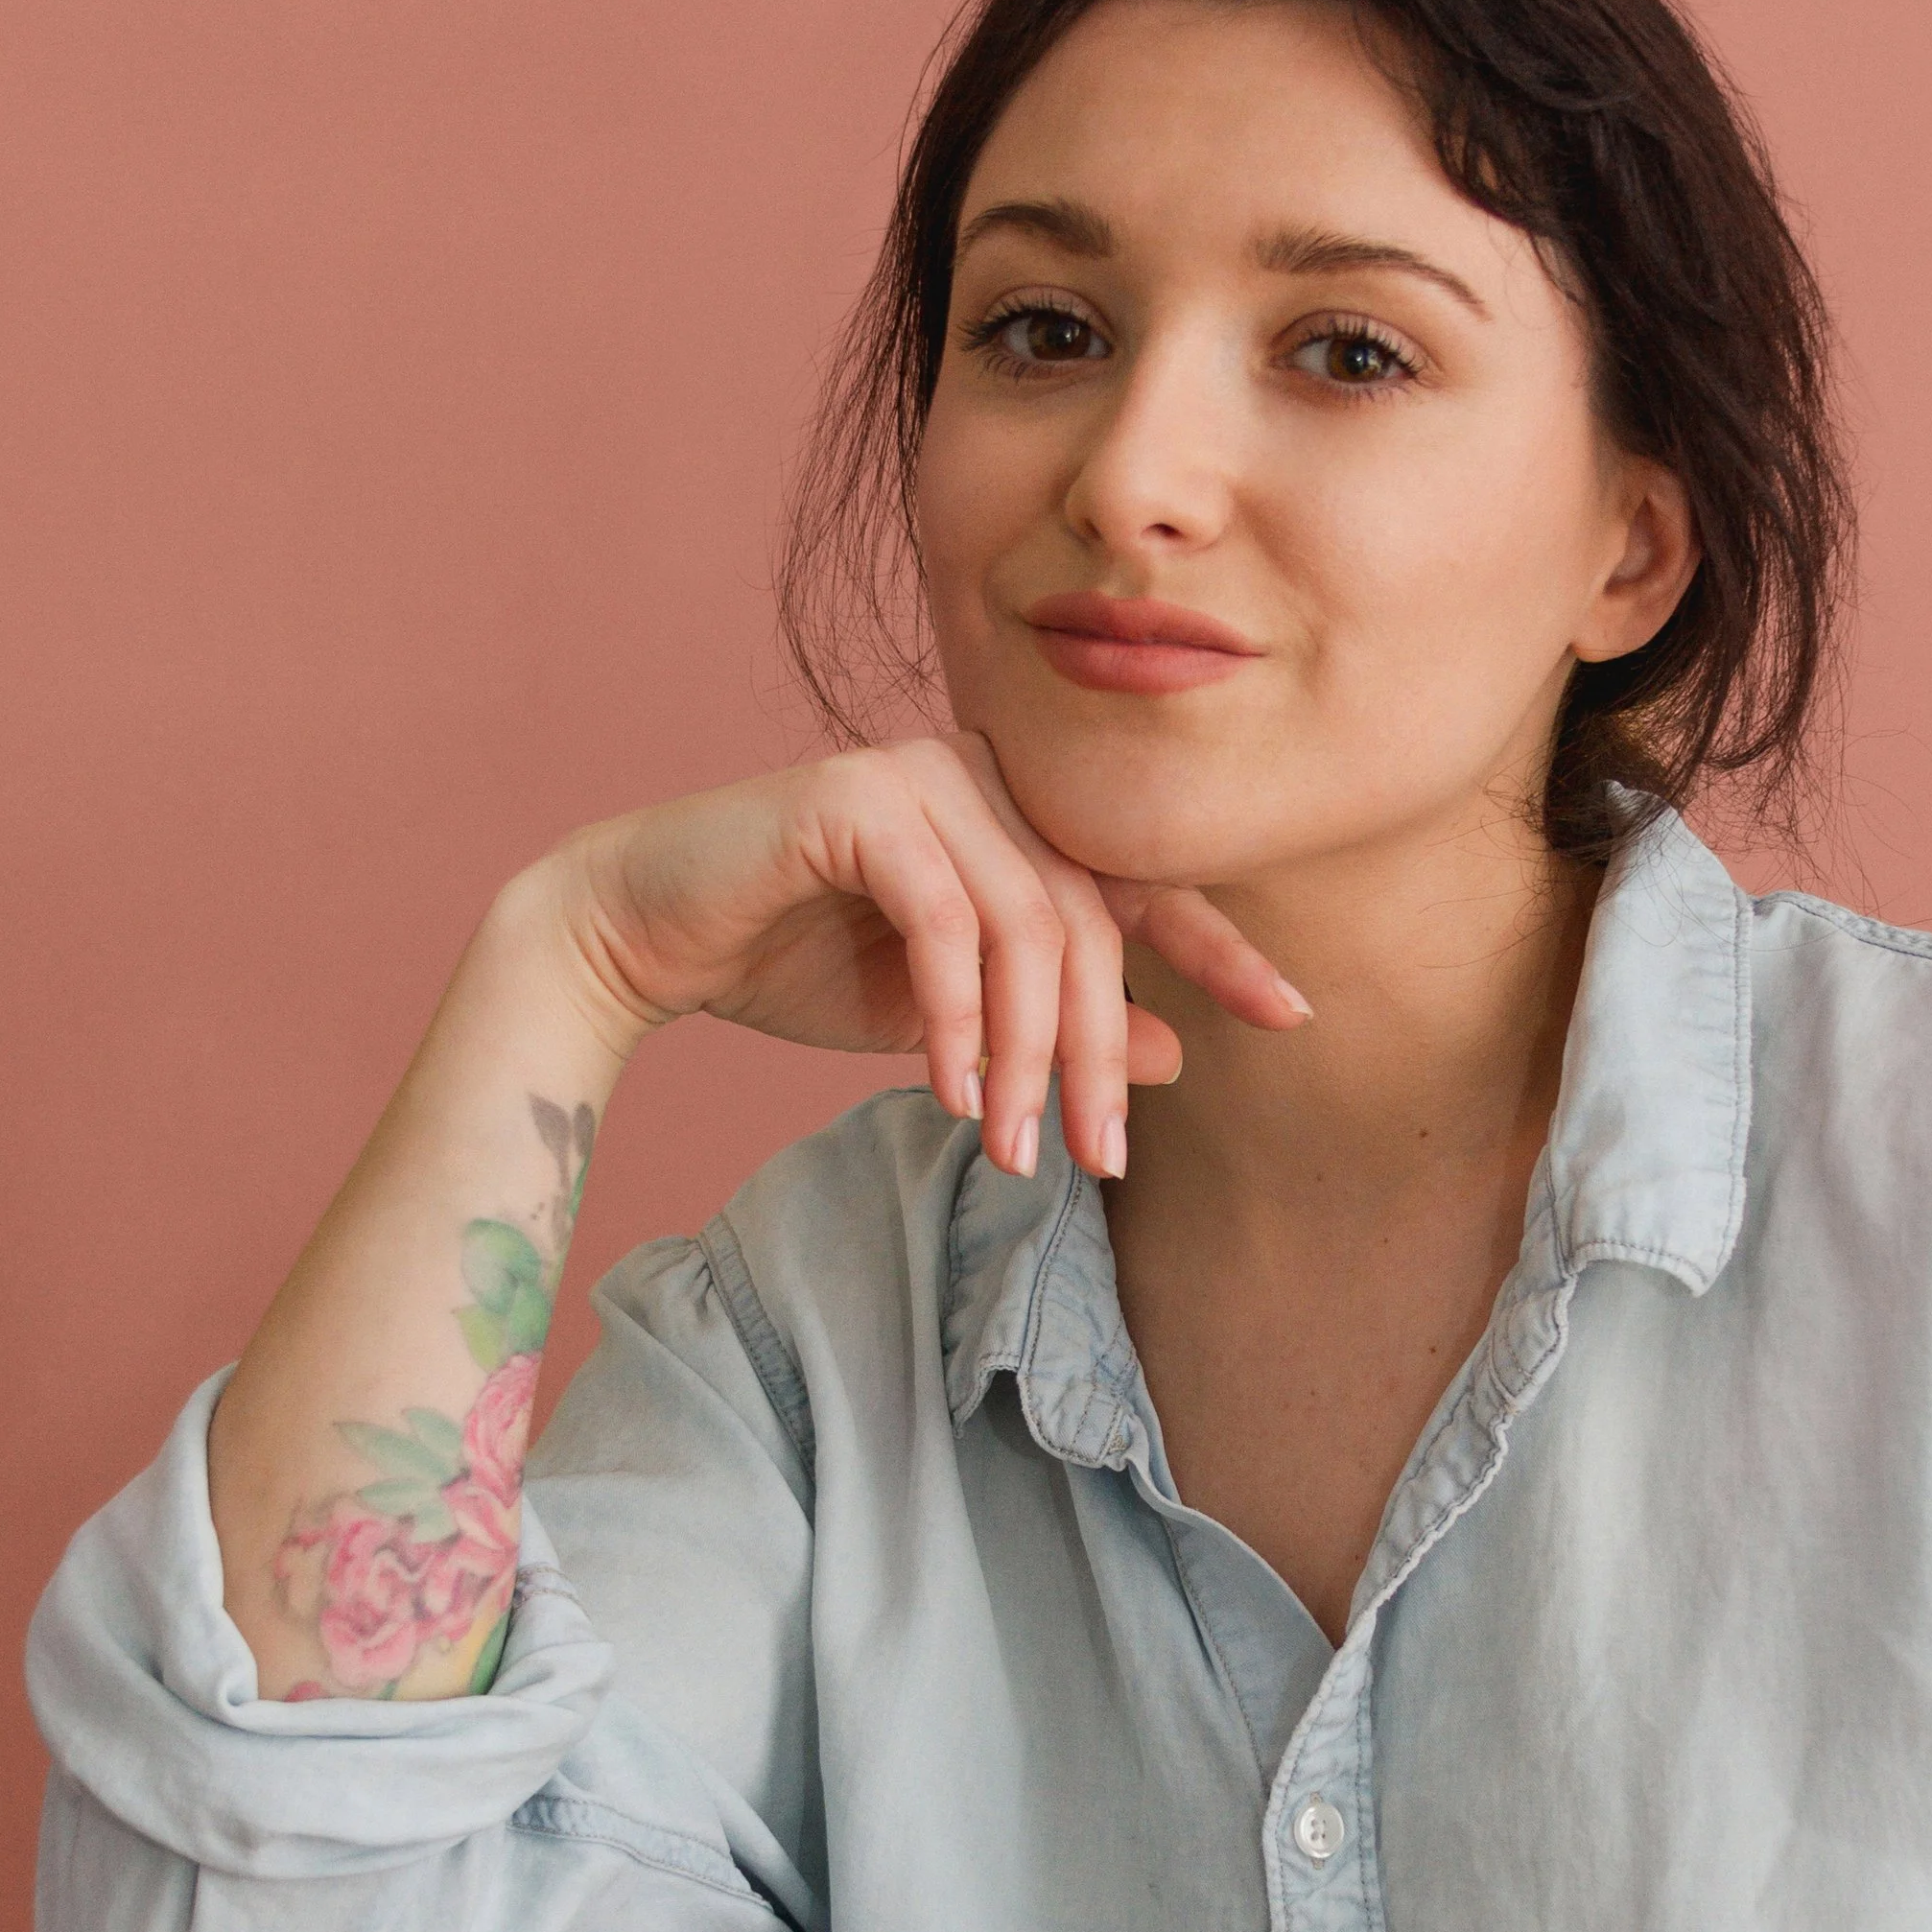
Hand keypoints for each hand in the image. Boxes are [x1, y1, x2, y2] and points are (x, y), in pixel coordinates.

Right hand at [543, 732, 1309, 1179]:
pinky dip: (955, 1016)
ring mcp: (924, 774)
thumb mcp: (949, 1020)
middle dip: (1101, 1053)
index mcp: (1018, 818)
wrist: (642, 931)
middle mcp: (985, 778)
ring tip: (1013, 1148)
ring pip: (1028, 925)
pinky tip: (950, 1091)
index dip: (1218, 948)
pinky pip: (944, 919)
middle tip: (1100, 1157)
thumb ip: (1051, 1026)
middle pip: (1090, 922)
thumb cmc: (792, 962)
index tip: (1290, 1016)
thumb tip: (1176, 1061)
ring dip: (1029, 1053)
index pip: (1141, 882)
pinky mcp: (858, 799)